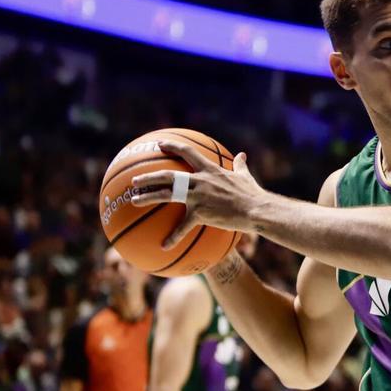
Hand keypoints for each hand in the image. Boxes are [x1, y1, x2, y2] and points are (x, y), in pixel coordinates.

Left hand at [130, 142, 265, 249]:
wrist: (256, 209)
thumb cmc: (253, 194)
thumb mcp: (245, 176)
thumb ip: (240, 165)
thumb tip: (242, 155)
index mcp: (210, 170)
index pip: (187, 153)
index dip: (172, 147)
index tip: (160, 145)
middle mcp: (200, 180)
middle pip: (168, 175)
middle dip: (148, 176)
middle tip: (135, 180)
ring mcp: (198, 196)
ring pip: (167, 194)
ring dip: (148, 196)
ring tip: (134, 200)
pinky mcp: (200, 213)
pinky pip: (183, 226)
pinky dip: (173, 237)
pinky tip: (164, 245)